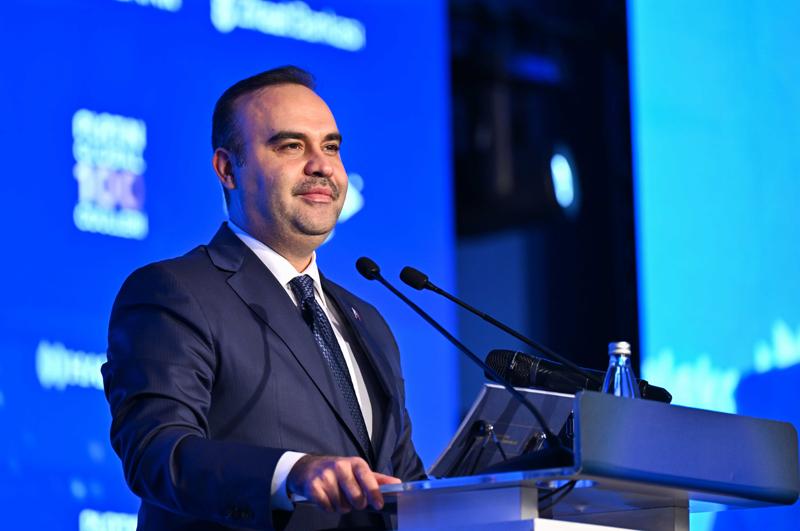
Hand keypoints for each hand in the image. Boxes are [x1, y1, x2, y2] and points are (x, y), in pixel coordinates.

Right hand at [286, 455, 400, 513]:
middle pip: (356, 497)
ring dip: (341, 507)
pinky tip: (326, 498)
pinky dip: (328, 508)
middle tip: (351, 499)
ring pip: (341, 506)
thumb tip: (397, 483)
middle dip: (356, 504)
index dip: (374, 493)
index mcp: (355, 462)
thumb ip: (377, 479)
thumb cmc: (337, 471)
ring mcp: (325, 476)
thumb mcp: (357, 470)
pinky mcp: (313, 487)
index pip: (367, 477)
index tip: (379, 504)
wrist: (306, 468)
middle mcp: (340, 467)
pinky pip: (327, 508)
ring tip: (337, 496)